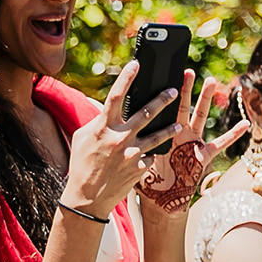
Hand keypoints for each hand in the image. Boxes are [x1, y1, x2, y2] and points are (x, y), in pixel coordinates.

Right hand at [61, 60, 178, 217]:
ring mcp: (132, 153)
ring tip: (179, 122)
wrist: (87, 197)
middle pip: (146, 113)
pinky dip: (151, 155)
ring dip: (170, 128)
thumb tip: (108, 108)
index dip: (126, 78)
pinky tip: (150, 156)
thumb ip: (98, 122)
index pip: (115, 96)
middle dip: (162, 99)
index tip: (136, 64)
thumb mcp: (83, 138)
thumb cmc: (82, 163)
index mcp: (103, 127)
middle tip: (175, 89)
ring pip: (158, 135)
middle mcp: (119, 138)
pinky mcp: (140, 168)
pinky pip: (151, 156)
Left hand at [135, 72, 244, 217]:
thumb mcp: (130, 152)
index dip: (159, 91)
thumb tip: (101, 112)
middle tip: (185, 70)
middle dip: (183, 87)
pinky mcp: (202, 155)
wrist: (159, 200)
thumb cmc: (145, 179)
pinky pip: (221, 144)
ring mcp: (191, 142)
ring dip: (205, 99)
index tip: (159, 74)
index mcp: (159, 131)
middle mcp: (176, 133)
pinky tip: (245, 124)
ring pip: (198, 116)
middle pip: (180, 105)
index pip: (159, 106)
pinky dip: (233, 134)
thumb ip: (122, 133)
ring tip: (210, 81)